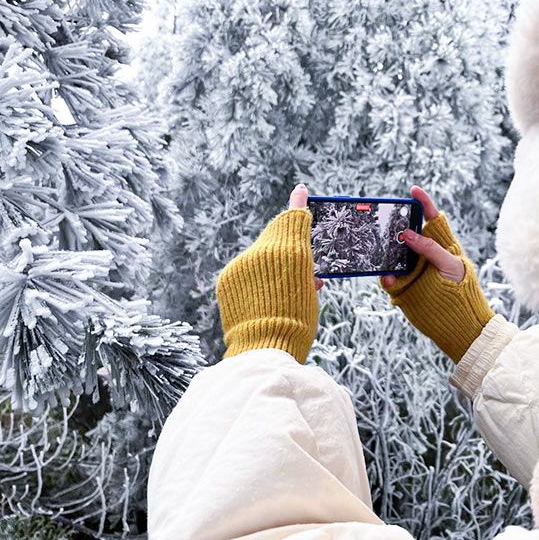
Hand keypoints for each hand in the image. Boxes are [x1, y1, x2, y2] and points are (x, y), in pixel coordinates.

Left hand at [216, 184, 319, 362]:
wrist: (263, 349)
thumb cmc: (297, 323)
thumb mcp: (310, 292)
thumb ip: (307, 271)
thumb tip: (312, 272)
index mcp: (290, 251)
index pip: (294, 220)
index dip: (299, 204)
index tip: (301, 190)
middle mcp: (262, 251)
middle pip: (276, 237)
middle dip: (287, 247)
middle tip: (297, 267)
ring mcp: (240, 263)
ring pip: (258, 255)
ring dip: (268, 266)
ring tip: (278, 292)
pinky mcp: (226, 277)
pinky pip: (243, 270)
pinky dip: (252, 278)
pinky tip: (260, 297)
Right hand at [380, 186, 494, 362]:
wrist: (459, 324)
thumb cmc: (463, 291)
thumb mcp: (451, 267)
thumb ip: (432, 250)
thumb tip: (409, 235)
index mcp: (440, 245)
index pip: (432, 219)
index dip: (423, 203)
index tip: (413, 190)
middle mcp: (422, 255)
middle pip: (406, 234)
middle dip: (395, 226)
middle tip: (387, 220)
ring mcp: (411, 271)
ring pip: (393, 256)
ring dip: (387, 253)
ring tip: (384, 250)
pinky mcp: (403, 287)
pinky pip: (389, 278)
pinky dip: (387, 278)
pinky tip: (390, 278)